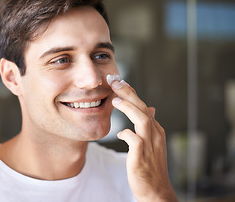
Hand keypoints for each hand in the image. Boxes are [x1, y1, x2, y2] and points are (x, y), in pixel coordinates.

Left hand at [110, 80, 177, 201]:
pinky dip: (126, 134)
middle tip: (115, 82)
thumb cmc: (150, 166)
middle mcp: (155, 135)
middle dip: (129, 93)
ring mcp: (150, 146)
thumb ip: (149, 125)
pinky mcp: (141, 158)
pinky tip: (120, 133)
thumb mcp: (152, 143)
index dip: (132, 93)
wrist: (156, 191)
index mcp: (156, 130)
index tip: (120, 82)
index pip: (144, 106)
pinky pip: (135, 141)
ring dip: (129, 108)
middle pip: (143, 108)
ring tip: (116, 100)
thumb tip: (150, 109)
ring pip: (142, 120)